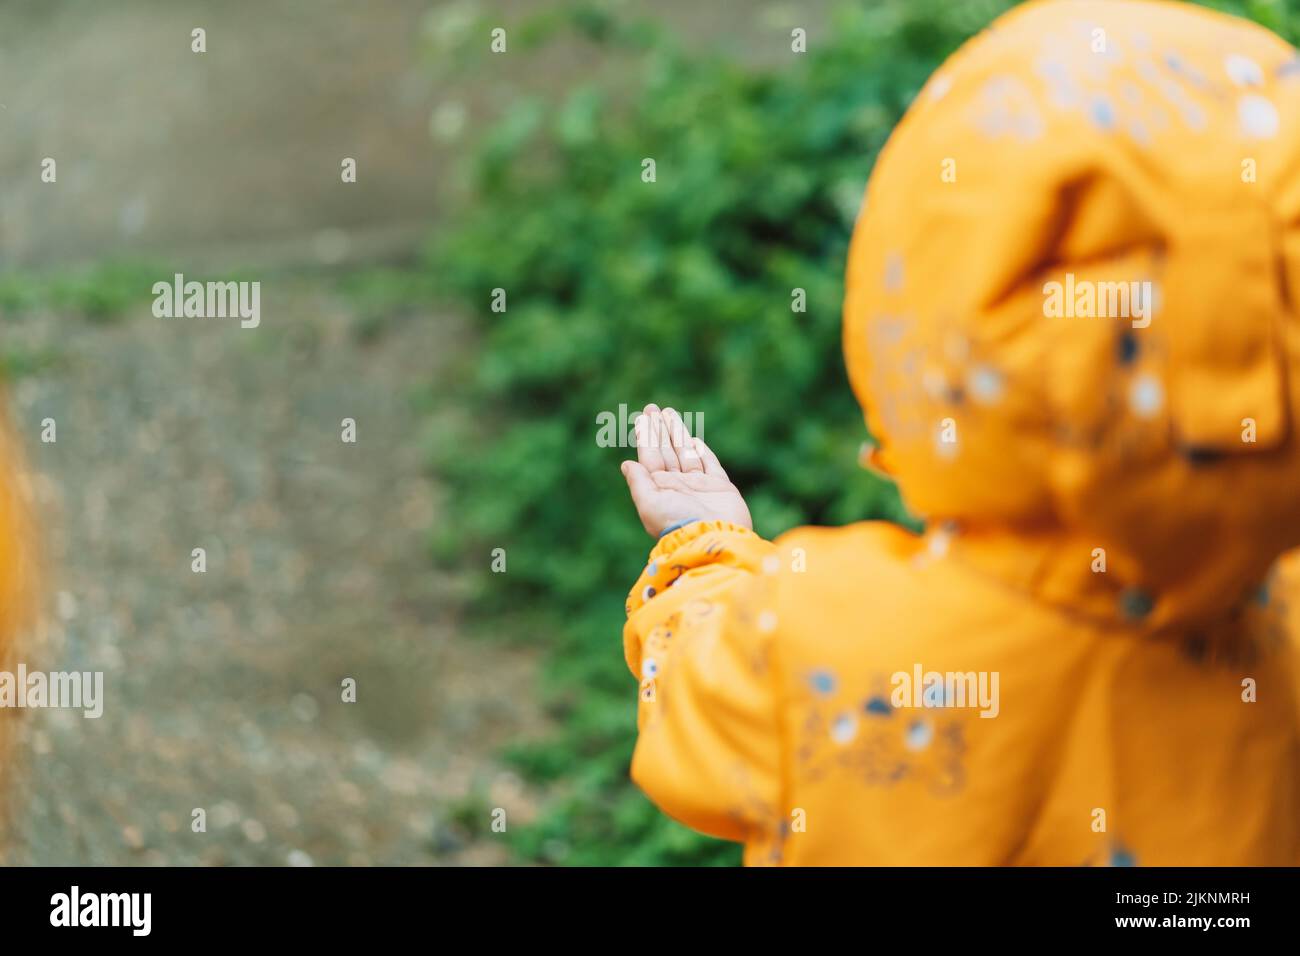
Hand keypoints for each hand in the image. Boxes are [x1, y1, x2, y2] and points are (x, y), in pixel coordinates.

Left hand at [620, 404, 751, 536]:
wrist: (715, 538)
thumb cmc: (679, 522)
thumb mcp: (650, 504)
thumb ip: (639, 483)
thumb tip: (626, 464)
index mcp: (660, 489)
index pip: (650, 457)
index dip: (646, 436)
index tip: (643, 417)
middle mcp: (678, 486)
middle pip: (666, 451)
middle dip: (659, 430)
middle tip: (653, 408)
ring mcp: (700, 486)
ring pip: (686, 453)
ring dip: (677, 433)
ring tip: (669, 413)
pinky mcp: (721, 488)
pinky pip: (710, 465)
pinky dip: (702, 452)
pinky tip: (693, 440)